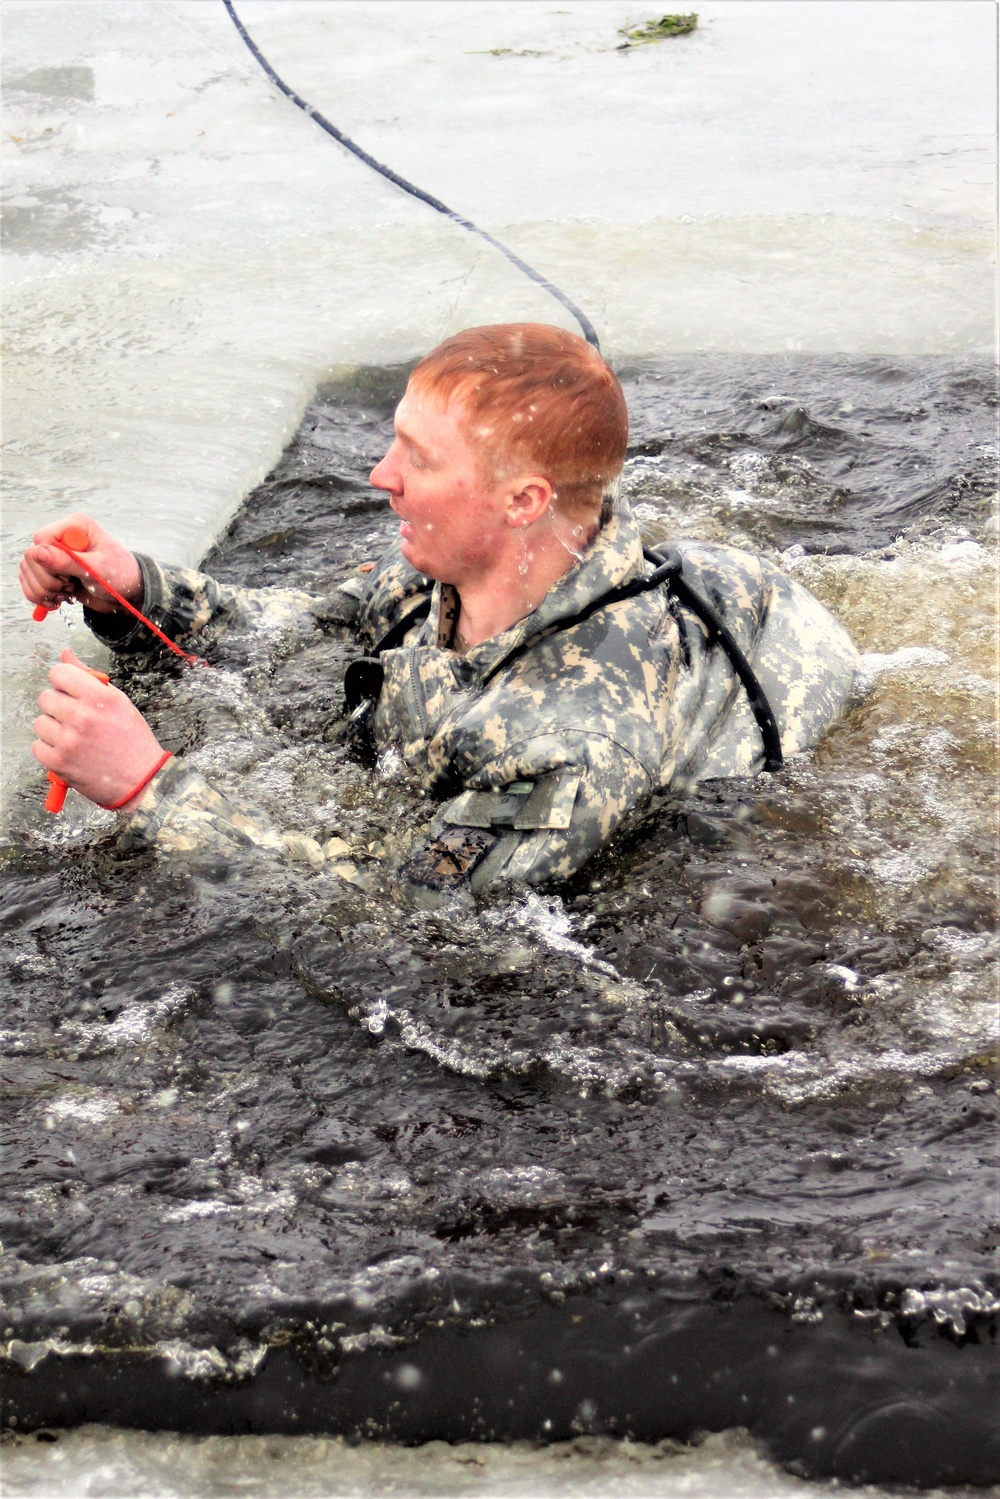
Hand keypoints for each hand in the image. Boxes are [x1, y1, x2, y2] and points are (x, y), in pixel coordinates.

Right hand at [19, 513, 142, 615]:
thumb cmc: (120, 576)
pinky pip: (28, 581)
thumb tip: (37, 552)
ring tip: (67, 593)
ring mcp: (53, 553)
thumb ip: (68, 561)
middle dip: (48, 580)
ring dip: (44, 589)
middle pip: (31, 556)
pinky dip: (39, 595)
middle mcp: (61, 536)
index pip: (42, 539)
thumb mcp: (98, 569)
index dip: (50, 562)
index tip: (71, 575)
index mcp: (75, 526)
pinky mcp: (50, 569)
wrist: (126, 594)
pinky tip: (58, 599)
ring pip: (26, 569)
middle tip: (70, 587)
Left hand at [33, 649, 166, 812]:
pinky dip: (49, 749)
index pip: (59, 673)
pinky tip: (68, 751)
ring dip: (53, 728)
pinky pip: (38, 746)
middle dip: (58, 705)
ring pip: (40, 722)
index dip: (63, 681)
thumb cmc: (133, 741)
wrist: (142, 780)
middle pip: (46, 697)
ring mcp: (68, 740)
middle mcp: (82, 716)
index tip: (69, 690)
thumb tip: (66, 655)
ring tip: (74, 737)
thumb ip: (89, 678)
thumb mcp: (118, 702)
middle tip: (75, 718)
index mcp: (99, 697)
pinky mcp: (59, 762)